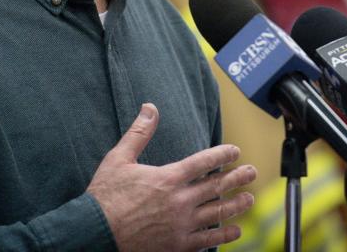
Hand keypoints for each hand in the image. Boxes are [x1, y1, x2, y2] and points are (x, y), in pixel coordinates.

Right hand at [86, 103, 257, 251]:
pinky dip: (225, 235)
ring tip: (249, 198)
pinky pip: (209, 240)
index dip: (222, 154)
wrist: (95, 234)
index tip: (234, 151)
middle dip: (237, 177)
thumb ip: (139, 133)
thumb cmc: (105, 196)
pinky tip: (235, 230)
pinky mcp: (178, 245)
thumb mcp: (118, 158)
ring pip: (218, 213)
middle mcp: (180, 201)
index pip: (204, 162)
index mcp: (168, 178)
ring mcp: (181, 225)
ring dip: (237, 204)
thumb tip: (150, 107)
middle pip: (217, 186)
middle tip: (251, 171)